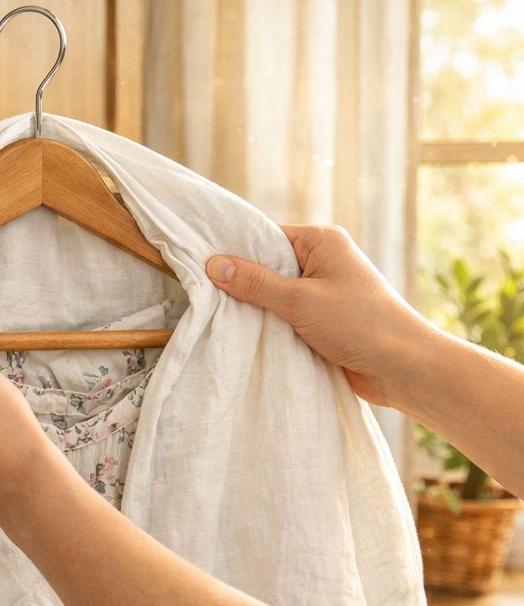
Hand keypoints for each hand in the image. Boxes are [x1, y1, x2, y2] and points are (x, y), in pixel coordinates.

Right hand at [206, 225, 438, 408]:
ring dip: (256, 310)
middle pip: (266, 266)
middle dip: (242, 284)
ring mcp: (322, 292)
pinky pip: (284, 317)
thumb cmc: (361, 324)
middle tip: (206, 297)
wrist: (403, 368)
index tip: (201, 267)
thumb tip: (213, 264)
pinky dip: (269, 326)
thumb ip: (255, 283)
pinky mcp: (321, 320)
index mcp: (322, 242)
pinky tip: (246, 336)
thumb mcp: (300, 300)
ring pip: (273, 295)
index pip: (266, 237)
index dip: (235, 252)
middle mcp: (322, 261)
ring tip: (223, 319)